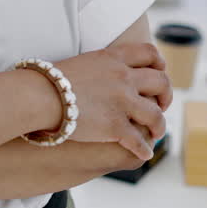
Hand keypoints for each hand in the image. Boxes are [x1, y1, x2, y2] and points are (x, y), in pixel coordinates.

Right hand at [49, 43, 171, 160]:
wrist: (40, 95)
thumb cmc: (52, 79)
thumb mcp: (84, 61)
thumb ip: (103, 65)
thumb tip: (109, 73)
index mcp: (114, 58)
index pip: (149, 53)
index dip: (160, 63)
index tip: (160, 72)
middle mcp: (123, 77)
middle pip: (161, 82)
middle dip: (166, 96)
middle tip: (162, 105)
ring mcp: (122, 102)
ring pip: (155, 115)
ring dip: (159, 126)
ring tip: (156, 133)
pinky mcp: (115, 126)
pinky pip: (138, 141)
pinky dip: (144, 149)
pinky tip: (144, 154)